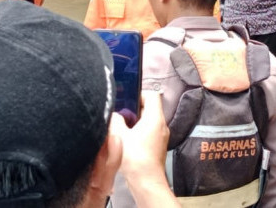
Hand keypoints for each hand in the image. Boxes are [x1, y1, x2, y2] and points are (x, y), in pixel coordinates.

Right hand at [110, 91, 179, 206]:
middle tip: (122, 114)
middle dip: (134, 109)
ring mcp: (161, 136)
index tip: (127, 99)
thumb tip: (113, 115)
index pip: (152, 95)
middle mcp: (161, 125)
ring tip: (123, 127)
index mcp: (155, 118)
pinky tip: (128, 140)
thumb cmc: (136, 159)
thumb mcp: (120, 135)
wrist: (146, 181)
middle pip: (150, 108)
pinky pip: (149, 132)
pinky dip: (139, 132)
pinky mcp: (158, 146)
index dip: (139, 94)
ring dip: (136, 122)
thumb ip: (115, 120)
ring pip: (149, 121)